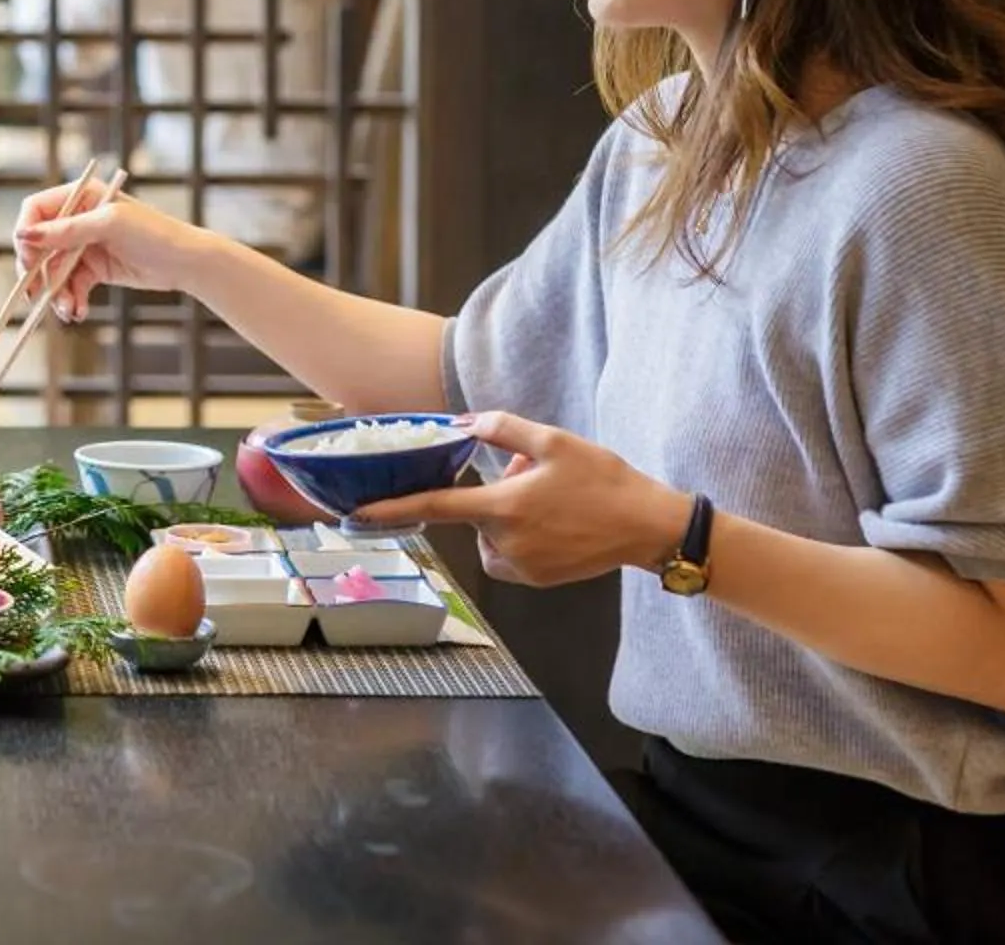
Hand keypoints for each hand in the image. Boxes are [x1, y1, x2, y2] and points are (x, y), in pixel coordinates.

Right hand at [11, 182, 210, 322]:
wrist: (186, 262)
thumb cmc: (154, 232)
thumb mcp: (109, 226)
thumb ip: (66, 231)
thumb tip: (25, 235)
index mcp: (80, 197)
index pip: (36, 210)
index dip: (26, 233)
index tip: (28, 259)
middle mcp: (78, 219)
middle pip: (39, 245)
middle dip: (37, 272)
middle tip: (35, 296)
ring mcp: (84, 245)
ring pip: (54, 271)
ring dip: (56, 293)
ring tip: (68, 310)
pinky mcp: (94, 269)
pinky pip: (71, 286)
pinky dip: (72, 299)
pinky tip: (79, 312)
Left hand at [348, 411, 687, 587]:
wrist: (648, 528)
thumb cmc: (604, 482)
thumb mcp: (553, 442)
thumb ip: (502, 429)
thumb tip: (464, 423)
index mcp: (504, 508)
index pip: (433, 508)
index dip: (390, 510)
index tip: (356, 514)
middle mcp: (506, 544)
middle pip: (473, 514)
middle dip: (492, 492)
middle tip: (531, 473)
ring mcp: (522, 567)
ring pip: (490, 534)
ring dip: (505, 515)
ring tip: (549, 498)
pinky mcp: (537, 580)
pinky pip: (509, 553)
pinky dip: (520, 536)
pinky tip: (556, 521)